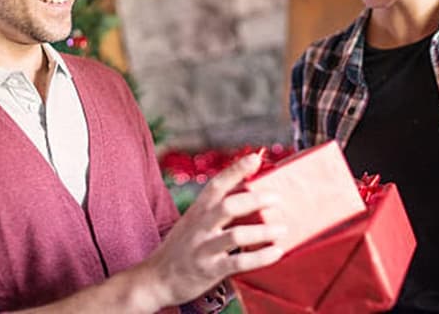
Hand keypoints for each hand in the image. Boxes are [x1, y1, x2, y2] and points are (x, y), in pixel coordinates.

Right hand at [141, 154, 285, 307]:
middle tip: (277, 198)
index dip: (235, 170)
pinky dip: (260, 257)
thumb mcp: (192, 222)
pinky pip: (238, 262)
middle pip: (228, 206)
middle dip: (255, 200)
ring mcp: (204, 248)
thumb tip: (249, 195)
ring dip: (263, 231)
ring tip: (282, 229)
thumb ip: (214, 210)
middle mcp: (200, 226)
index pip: (216, 184)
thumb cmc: (181, 248)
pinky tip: (276, 252)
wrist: (156, 279)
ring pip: (235, 235)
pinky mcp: (209, 270)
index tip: (255, 158)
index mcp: (197, 211)